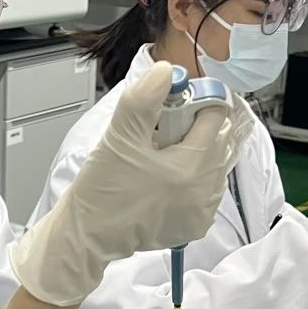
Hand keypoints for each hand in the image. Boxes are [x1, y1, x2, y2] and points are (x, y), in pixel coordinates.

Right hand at [11, 61, 234, 305]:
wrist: (88, 236)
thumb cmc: (101, 191)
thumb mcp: (119, 137)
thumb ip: (144, 100)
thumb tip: (164, 72)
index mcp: (191, 167)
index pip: (215, 115)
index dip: (194, 101)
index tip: (171, 104)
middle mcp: (205, 192)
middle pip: (219, 139)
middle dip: (195, 127)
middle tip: (162, 131)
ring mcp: (202, 211)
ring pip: (215, 164)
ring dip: (196, 151)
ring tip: (161, 156)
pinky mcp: (195, 225)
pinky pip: (208, 189)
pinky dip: (194, 176)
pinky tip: (166, 177)